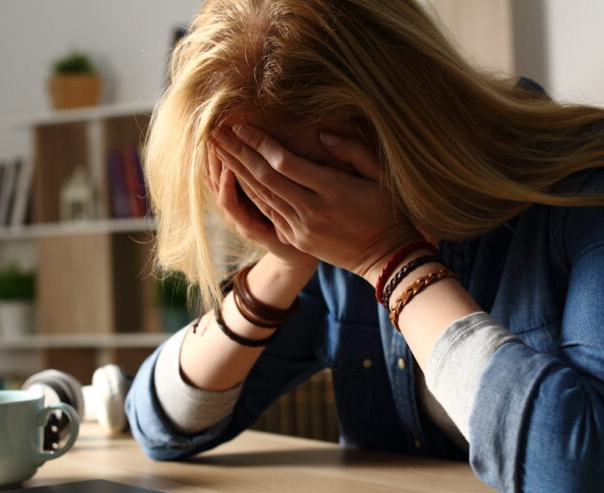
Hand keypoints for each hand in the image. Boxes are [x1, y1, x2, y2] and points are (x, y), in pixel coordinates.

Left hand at [211, 125, 421, 283]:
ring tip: (218, 149)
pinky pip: (267, 212)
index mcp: (333, 190)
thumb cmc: (388, 210)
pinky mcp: (297, 239)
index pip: (285, 163)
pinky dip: (248, 193)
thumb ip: (353, 150)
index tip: (241, 124)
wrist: (387, 257)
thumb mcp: (381, 175)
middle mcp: (312, 210)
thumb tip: (322, 135)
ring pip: (261, 196)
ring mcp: (302, 228)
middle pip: (265, 178)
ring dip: (236, 171)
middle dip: (237, 153)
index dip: (260, 143)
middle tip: (215, 131)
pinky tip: (235, 177)